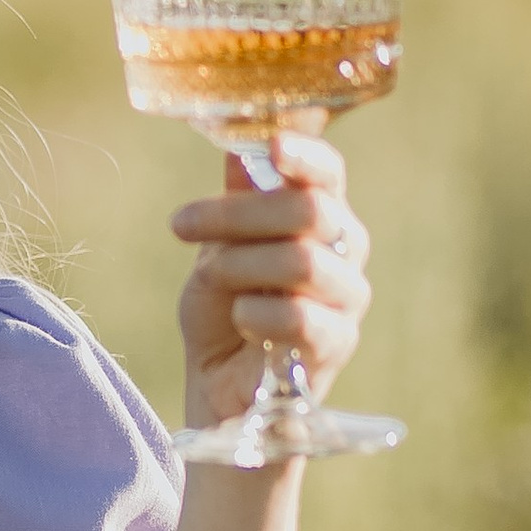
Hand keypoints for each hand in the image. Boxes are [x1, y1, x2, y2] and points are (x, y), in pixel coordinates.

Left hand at [171, 132, 372, 429]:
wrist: (220, 386)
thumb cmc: (223, 311)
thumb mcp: (218, 248)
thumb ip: (235, 201)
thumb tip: (238, 144)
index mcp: (321, 217)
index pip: (328, 173)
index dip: (304, 154)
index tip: (272, 144)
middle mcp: (345, 252)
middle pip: (308, 209)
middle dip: (236, 213)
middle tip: (183, 225)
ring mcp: (347, 299)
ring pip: (301, 260)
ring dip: (239, 266)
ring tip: (214, 284)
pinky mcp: (337, 344)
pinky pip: (299, 316)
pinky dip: (255, 313)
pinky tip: (241, 321)